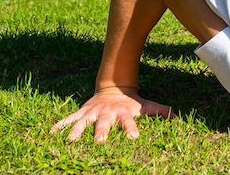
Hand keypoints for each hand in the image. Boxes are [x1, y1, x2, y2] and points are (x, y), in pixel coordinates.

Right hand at [51, 86, 172, 141]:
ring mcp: (93, 113)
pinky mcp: (82, 112)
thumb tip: (178, 115)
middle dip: (101, 133)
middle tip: (99, 142)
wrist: (113, 87)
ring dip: (77, 132)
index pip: (128, 122)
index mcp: (122, 113)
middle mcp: (106, 114)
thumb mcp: (145, 105)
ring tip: (70, 141)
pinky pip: (69, 119)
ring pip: (83, 123)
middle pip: (104, 124)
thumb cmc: (131, 101)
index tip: (134, 137)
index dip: (130, 129)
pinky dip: (60, 125)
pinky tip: (51, 132)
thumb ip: (160, 110)